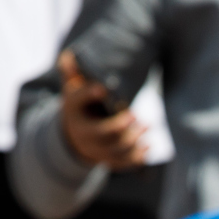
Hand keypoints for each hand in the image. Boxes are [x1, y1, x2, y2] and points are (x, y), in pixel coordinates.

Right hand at [58, 50, 147, 169]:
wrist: (75, 137)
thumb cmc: (80, 107)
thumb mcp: (72, 89)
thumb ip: (72, 72)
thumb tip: (70, 55)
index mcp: (73, 111)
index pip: (77, 101)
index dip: (88, 94)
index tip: (103, 88)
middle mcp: (83, 134)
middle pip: (101, 133)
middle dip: (119, 126)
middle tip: (135, 115)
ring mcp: (96, 150)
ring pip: (116, 149)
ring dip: (133, 139)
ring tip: (147, 125)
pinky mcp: (108, 160)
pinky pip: (123, 163)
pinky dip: (137, 156)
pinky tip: (148, 146)